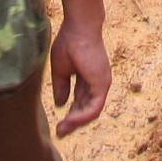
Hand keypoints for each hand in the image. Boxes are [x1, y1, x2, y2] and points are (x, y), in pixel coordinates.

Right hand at [49, 0, 110, 135]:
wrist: (78, 28)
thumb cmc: (69, 42)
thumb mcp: (60, 69)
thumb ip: (61, 87)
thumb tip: (60, 104)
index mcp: (88, 77)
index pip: (81, 101)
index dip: (70, 113)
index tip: (59, 125)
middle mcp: (97, 82)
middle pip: (86, 108)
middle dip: (73, 122)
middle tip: (60, 132)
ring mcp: (102, 83)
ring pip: (90, 111)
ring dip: (76, 122)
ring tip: (62, 129)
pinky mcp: (102, 84)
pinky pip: (94, 108)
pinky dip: (82, 116)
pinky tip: (70, 120)